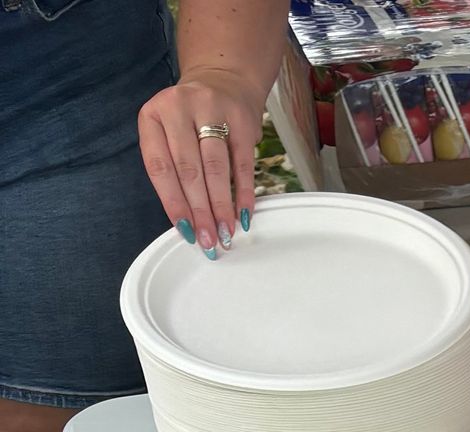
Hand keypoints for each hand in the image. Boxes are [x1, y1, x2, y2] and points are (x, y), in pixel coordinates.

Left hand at [138, 69, 264, 254]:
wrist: (222, 81)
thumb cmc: (190, 119)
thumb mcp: (168, 133)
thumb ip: (172, 170)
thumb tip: (189, 222)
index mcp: (153, 116)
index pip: (160, 166)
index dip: (173, 203)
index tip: (186, 231)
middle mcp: (179, 108)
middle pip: (189, 170)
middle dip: (200, 210)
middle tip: (209, 240)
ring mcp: (212, 111)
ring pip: (216, 168)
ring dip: (222, 206)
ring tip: (226, 233)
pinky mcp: (241, 120)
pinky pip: (243, 163)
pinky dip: (244, 193)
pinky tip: (244, 215)